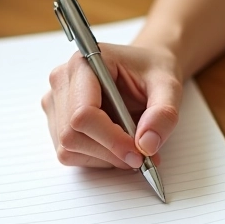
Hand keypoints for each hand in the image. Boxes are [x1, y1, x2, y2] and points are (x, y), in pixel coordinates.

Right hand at [42, 43, 182, 168]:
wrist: (145, 71)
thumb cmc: (152, 72)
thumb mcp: (169, 86)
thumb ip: (163, 113)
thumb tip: (147, 145)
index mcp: (84, 64)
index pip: (83, 113)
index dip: (111, 140)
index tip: (139, 153)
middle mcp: (62, 82)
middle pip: (72, 135)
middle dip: (110, 152)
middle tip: (141, 156)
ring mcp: (55, 103)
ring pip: (68, 149)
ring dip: (104, 158)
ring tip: (130, 147)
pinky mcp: (56, 122)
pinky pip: (69, 154)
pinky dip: (96, 159)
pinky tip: (114, 146)